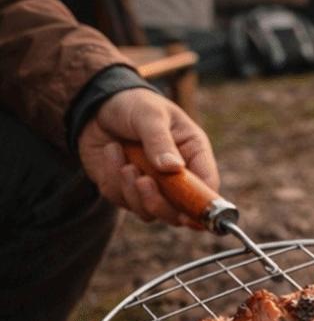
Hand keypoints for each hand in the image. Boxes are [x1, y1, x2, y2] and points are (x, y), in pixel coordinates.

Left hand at [78, 88, 219, 227]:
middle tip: (143, 181)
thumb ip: (160, 141)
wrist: (98, 104)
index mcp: (194, 156)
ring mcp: (152, 187)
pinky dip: (112, 179)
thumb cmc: (136, 104)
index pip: (207, 189)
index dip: (201, 206)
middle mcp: (177, 178)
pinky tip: (112, 152)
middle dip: (159, 204)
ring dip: (132, 191)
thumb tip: (173, 168)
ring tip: (125, 163)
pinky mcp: (126, 190)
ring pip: (149, 212)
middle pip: (179, 212)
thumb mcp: (150, 115)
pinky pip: (120, 200)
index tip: (188, 216)